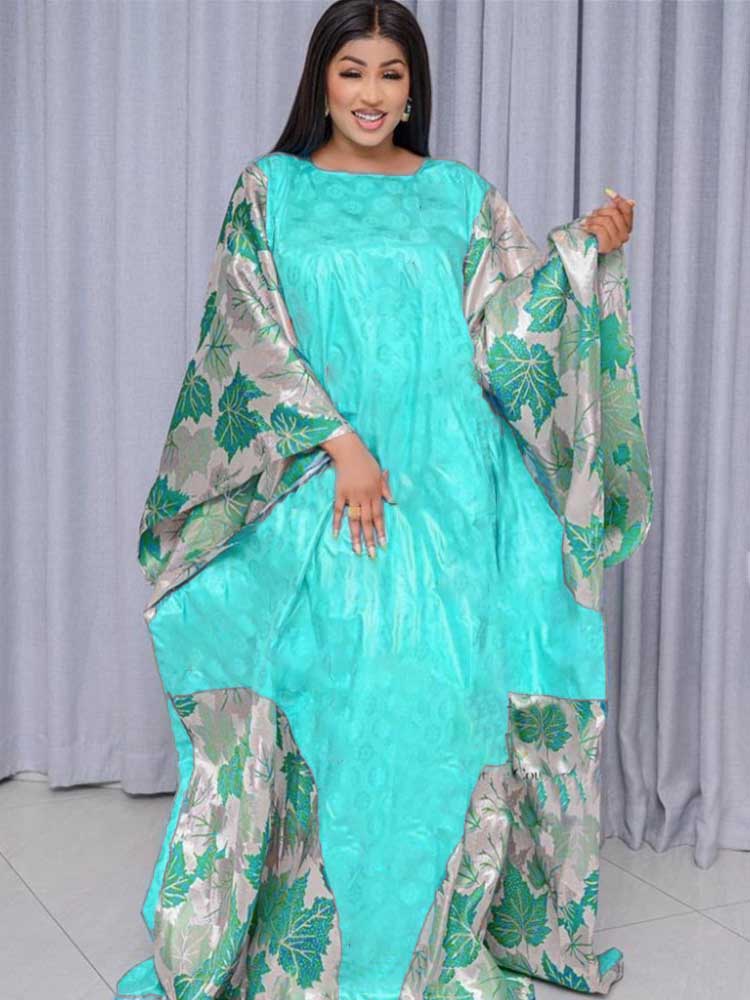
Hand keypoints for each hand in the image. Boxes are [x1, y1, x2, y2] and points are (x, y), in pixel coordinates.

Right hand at [322, 432, 394, 557]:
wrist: (349, 451)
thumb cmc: (366, 461)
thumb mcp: (379, 473)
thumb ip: (385, 488)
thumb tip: (393, 502)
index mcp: (375, 493)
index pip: (379, 516)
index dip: (381, 531)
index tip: (383, 544)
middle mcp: (364, 496)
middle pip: (367, 521)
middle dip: (370, 539)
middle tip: (371, 554)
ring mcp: (351, 496)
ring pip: (354, 520)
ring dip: (355, 536)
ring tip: (356, 550)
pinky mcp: (339, 493)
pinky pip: (338, 510)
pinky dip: (337, 522)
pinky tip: (337, 534)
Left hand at [581, 187, 634, 252]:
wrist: (589, 250)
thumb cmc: (598, 234)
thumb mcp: (608, 219)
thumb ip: (618, 211)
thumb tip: (632, 202)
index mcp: (628, 226)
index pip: (627, 209)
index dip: (618, 198)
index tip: (607, 191)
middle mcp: (625, 235)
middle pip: (614, 214)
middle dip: (601, 211)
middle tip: (592, 213)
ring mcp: (617, 242)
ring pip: (606, 221)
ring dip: (593, 219)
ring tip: (586, 220)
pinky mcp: (607, 247)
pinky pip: (600, 230)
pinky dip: (591, 226)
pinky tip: (586, 227)